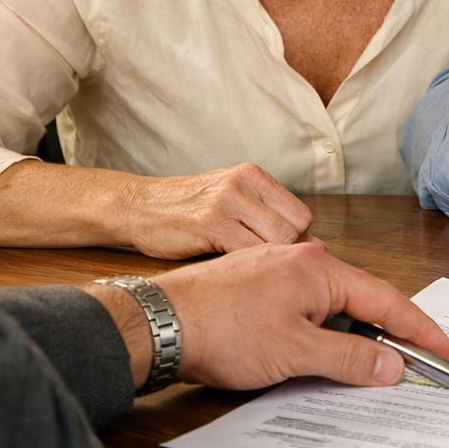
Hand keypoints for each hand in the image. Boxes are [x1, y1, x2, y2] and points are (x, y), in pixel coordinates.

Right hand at [120, 163, 312, 258]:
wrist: (138, 206)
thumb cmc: (187, 209)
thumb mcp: (229, 196)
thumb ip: (263, 213)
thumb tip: (310, 243)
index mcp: (253, 175)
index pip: (301, 213)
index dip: (298, 240)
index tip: (284, 257)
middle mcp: (243, 184)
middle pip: (295, 229)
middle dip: (288, 255)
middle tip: (269, 270)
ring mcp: (227, 202)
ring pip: (276, 242)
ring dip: (268, 264)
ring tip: (253, 273)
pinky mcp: (210, 223)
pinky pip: (248, 252)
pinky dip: (247, 269)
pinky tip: (234, 272)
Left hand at [155, 242, 448, 389]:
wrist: (158, 322)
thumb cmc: (222, 329)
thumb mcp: (296, 353)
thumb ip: (350, 359)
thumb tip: (392, 364)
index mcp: (320, 268)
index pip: (385, 300)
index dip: (417, 328)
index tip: (443, 350)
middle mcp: (303, 258)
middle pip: (360, 299)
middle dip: (386, 333)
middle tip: (411, 364)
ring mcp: (278, 268)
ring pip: (330, 304)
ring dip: (348, 335)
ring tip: (362, 365)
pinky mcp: (257, 282)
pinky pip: (305, 306)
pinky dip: (321, 330)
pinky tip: (316, 351)